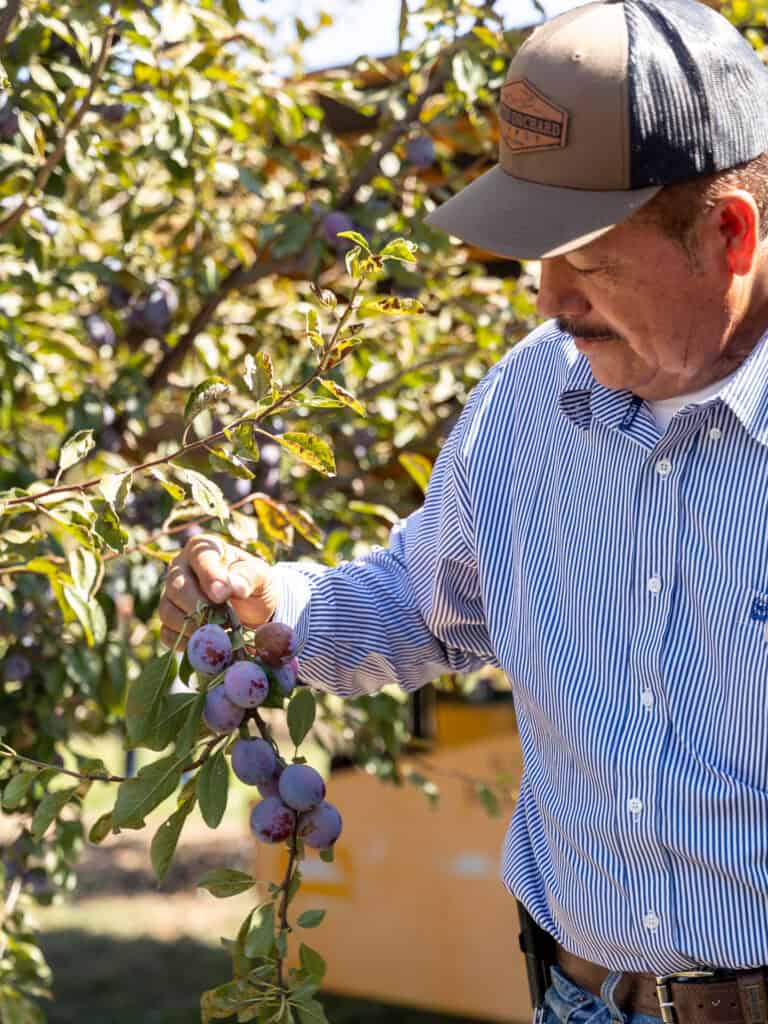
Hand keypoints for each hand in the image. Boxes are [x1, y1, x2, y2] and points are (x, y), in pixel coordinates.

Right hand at [158, 533, 277, 649]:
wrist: (253, 610)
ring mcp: (171, 595)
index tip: (222, 596)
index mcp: (202, 550)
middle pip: (177, 587)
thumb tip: (234, 587)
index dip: (210, 577)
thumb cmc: (254, 585)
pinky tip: (206, 644)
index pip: (200, 559)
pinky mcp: (170, 620)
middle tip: (222, 621)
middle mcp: (180, 569)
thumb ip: (249, 577)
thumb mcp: (261, 576)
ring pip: (168, 611)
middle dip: (200, 607)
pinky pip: (167, 633)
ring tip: (220, 632)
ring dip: (193, 626)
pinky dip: (186, 642)